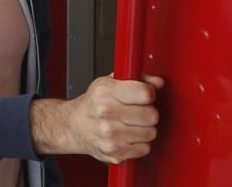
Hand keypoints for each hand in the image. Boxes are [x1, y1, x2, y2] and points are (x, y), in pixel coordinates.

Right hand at [32, 74, 163, 163]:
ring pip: (150, 133)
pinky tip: (127, 136)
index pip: (144, 93)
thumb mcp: (108, 83)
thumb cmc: (93, 104)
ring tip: (130, 124)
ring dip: (144, 129)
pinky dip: (139, 144)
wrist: (73, 126)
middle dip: (148, 113)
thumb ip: (137, 79)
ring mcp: (110, 134)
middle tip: (137, 111)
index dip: (148, 94)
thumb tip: (158, 82)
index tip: (144, 95)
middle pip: (151, 115)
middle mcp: (105, 113)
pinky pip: (144, 148)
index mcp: (104, 92)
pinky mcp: (115, 152)